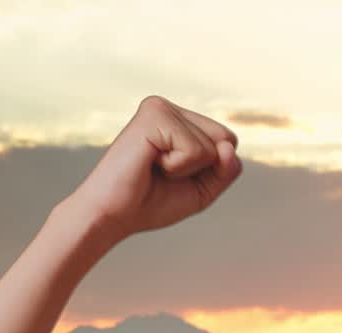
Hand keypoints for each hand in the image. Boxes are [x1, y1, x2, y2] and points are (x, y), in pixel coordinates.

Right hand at [63, 95, 242, 243]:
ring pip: (213, 146)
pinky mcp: (153, 115)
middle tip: (164, 173)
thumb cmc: (151, 203)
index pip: (228, 140)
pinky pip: (195, 150)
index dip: (212, 170)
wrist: (113, 215)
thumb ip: (226, 170)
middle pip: (226, 139)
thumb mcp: (202, 190)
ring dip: (187, 169)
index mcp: (179, 120)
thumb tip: (228, 146)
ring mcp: (161, 107)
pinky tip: (150, 162)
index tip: (175, 176)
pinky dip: (177, 167)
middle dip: (203, 169)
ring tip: (154, 167)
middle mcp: (170, 108)